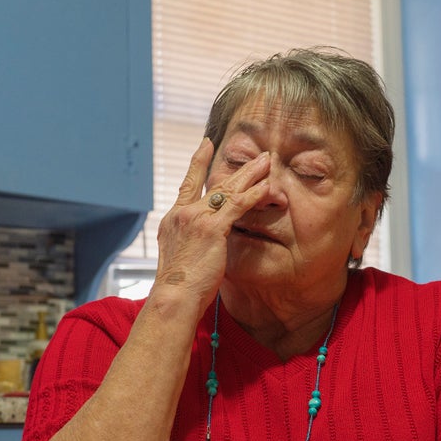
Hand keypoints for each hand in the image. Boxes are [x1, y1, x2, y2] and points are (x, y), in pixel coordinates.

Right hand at [151, 138, 269, 307]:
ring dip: (250, 174)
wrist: (173, 296)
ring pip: (228, 189)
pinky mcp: (212, 228)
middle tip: (257, 155)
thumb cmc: (178, 287)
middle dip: (239, 168)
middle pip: (215, 183)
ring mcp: (196, 218)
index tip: (206, 144)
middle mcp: (183, 213)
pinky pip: (238, 206)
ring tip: (267, 162)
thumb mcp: (178, 256)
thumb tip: (200, 243)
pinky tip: (267, 187)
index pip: (188, 183)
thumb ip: (189, 242)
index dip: (198, 162)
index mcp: (173, 219)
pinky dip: (254, 195)